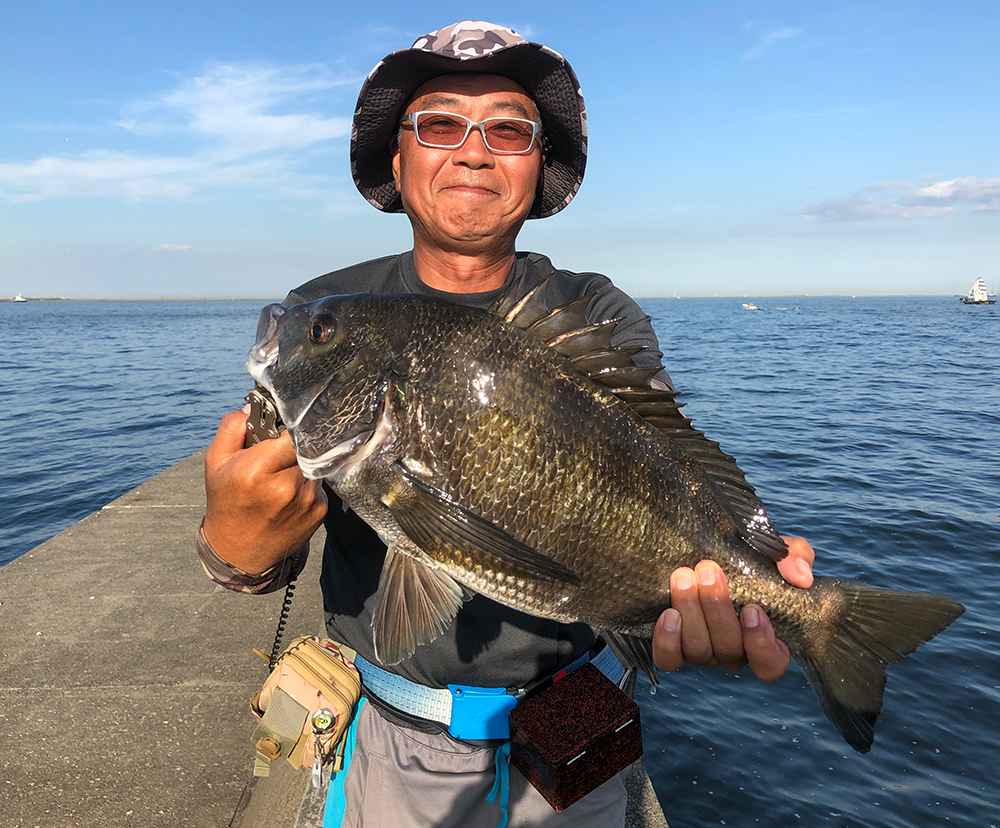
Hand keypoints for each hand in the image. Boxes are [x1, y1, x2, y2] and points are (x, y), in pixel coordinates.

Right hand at [202, 408, 327, 573]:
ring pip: (314, 463)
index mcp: (255, 471)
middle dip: (295, 445)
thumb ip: (232, 428)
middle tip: (280, 452)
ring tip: (283, 473)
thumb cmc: (226, 501)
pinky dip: (308, 481)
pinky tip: (291, 492)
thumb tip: (252, 406)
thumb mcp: (216, 462)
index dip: (288, 427)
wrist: (239, 552)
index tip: (282, 427)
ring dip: (302, 463)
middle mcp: (284, 487)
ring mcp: (306, 500)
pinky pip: (319, 482)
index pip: (289, 433)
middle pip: (305, 446)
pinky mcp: (319, 511)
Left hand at [651, 536, 814, 680]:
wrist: (701, 545)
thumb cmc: (746, 554)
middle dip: (718, 608)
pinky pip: (668, 659)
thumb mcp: (774, 550)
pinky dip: (667, 641)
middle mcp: (733, 650)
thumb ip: (796, 557)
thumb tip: (800, 577)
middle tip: (708, 570)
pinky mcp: (672, 646)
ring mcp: (702, 650)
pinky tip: (668, 614)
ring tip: (683, 577)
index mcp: (763, 637)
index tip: (751, 609)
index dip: (762, 643)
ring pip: (699, 650)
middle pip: (729, 650)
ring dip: (691, 613)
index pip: (770, 663)